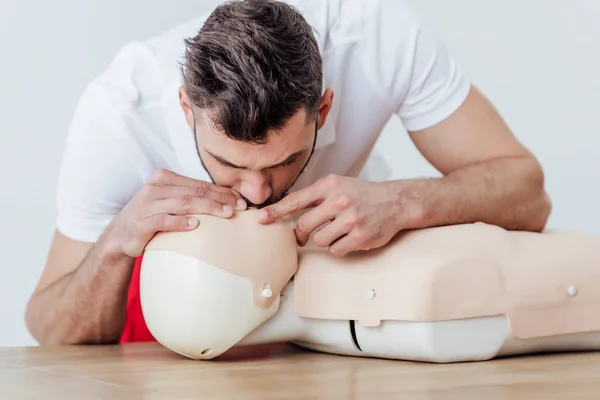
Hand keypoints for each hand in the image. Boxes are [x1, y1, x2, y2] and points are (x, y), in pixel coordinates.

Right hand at [103, 169, 245, 256]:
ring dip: (208, 207)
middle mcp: (154, 188)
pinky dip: (180, 222)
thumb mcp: (169, 203)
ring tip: (226, 214)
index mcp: (164, 178)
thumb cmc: (152, 218)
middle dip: (220, 199)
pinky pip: (164, 220)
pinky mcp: (140, 223)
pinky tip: (195, 225)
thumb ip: (190, 198)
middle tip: (240, 208)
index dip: (222, 191)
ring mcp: (146, 205)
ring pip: (183, 203)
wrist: (119, 237)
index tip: (241, 200)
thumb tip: (226, 201)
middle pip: (194, 191)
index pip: (199, 183)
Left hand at [258, 174, 413, 255]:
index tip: (261, 218)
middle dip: (301, 234)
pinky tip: (349, 238)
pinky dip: (339, 247)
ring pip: (319, 241)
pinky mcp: (359, 236)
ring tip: (338, 231)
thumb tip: (288, 210)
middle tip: (303, 236)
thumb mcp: (339, 185)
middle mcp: (339, 200)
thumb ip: (316, 196)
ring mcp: (350, 219)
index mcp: (330, 186)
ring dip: (324, 239)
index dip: (276, 211)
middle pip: (304, 226)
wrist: (396, 202)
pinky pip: (335, 250)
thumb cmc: (363, 194)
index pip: (296, 200)